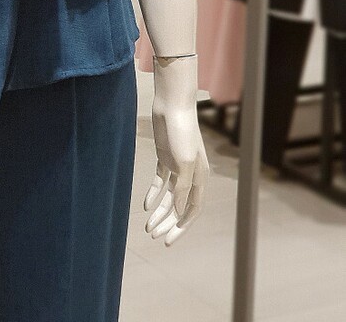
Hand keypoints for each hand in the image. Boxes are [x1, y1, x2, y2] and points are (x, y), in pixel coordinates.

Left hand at [144, 55, 208, 245]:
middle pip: (180, 206)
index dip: (181, 226)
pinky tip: (145, 205)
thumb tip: (181, 211)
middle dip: (168, 223)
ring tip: (147, 226)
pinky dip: (153, 194)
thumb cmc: (182, 132)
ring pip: (169, 196)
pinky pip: (160, 181)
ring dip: (159, 211)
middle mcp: (191, 175)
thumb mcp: (184, 163)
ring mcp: (177, 166)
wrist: (172, 105)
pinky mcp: (165, 157)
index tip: (168, 240)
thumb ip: (183, 188)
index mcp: (201, 178)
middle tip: (154, 236)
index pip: (192, 210)